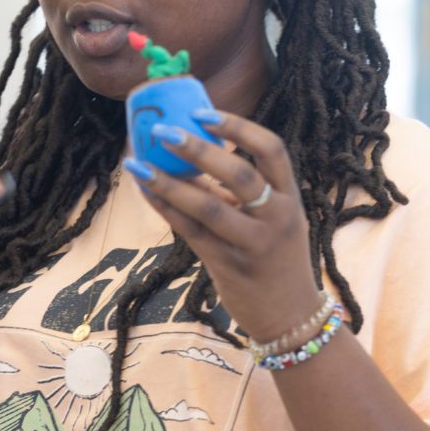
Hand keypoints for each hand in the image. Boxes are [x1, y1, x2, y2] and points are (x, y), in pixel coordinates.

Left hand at [122, 110, 321, 342]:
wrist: (291, 317)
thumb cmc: (277, 260)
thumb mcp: (274, 220)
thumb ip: (243, 193)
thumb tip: (190, 156)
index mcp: (290, 197)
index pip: (272, 150)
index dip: (238, 127)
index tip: (203, 113)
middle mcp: (276, 218)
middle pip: (239, 175)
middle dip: (198, 149)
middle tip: (164, 131)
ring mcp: (253, 244)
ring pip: (208, 206)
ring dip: (169, 181)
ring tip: (138, 163)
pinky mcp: (228, 266)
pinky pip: (190, 231)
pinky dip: (166, 208)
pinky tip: (145, 191)